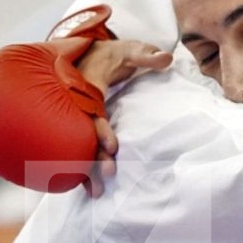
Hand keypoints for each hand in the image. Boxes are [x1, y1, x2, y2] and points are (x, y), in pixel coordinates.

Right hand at [76, 42, 170, 196]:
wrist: (86, 56)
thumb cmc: (113, 55)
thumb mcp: (130, 51)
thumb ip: (147, 55)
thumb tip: (166, 57)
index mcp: (88, 87)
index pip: (93, 110)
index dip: (101, 129)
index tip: (113, 146)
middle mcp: (79, 105)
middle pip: (83, 134)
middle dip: (94, 155)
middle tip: (109, 174)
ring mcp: (76, 118)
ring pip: (78, 145)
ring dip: (86, 168)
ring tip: (96, 192)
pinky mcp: (79, 127)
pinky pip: (77, 148)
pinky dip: (82, 167)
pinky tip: (88, 188)